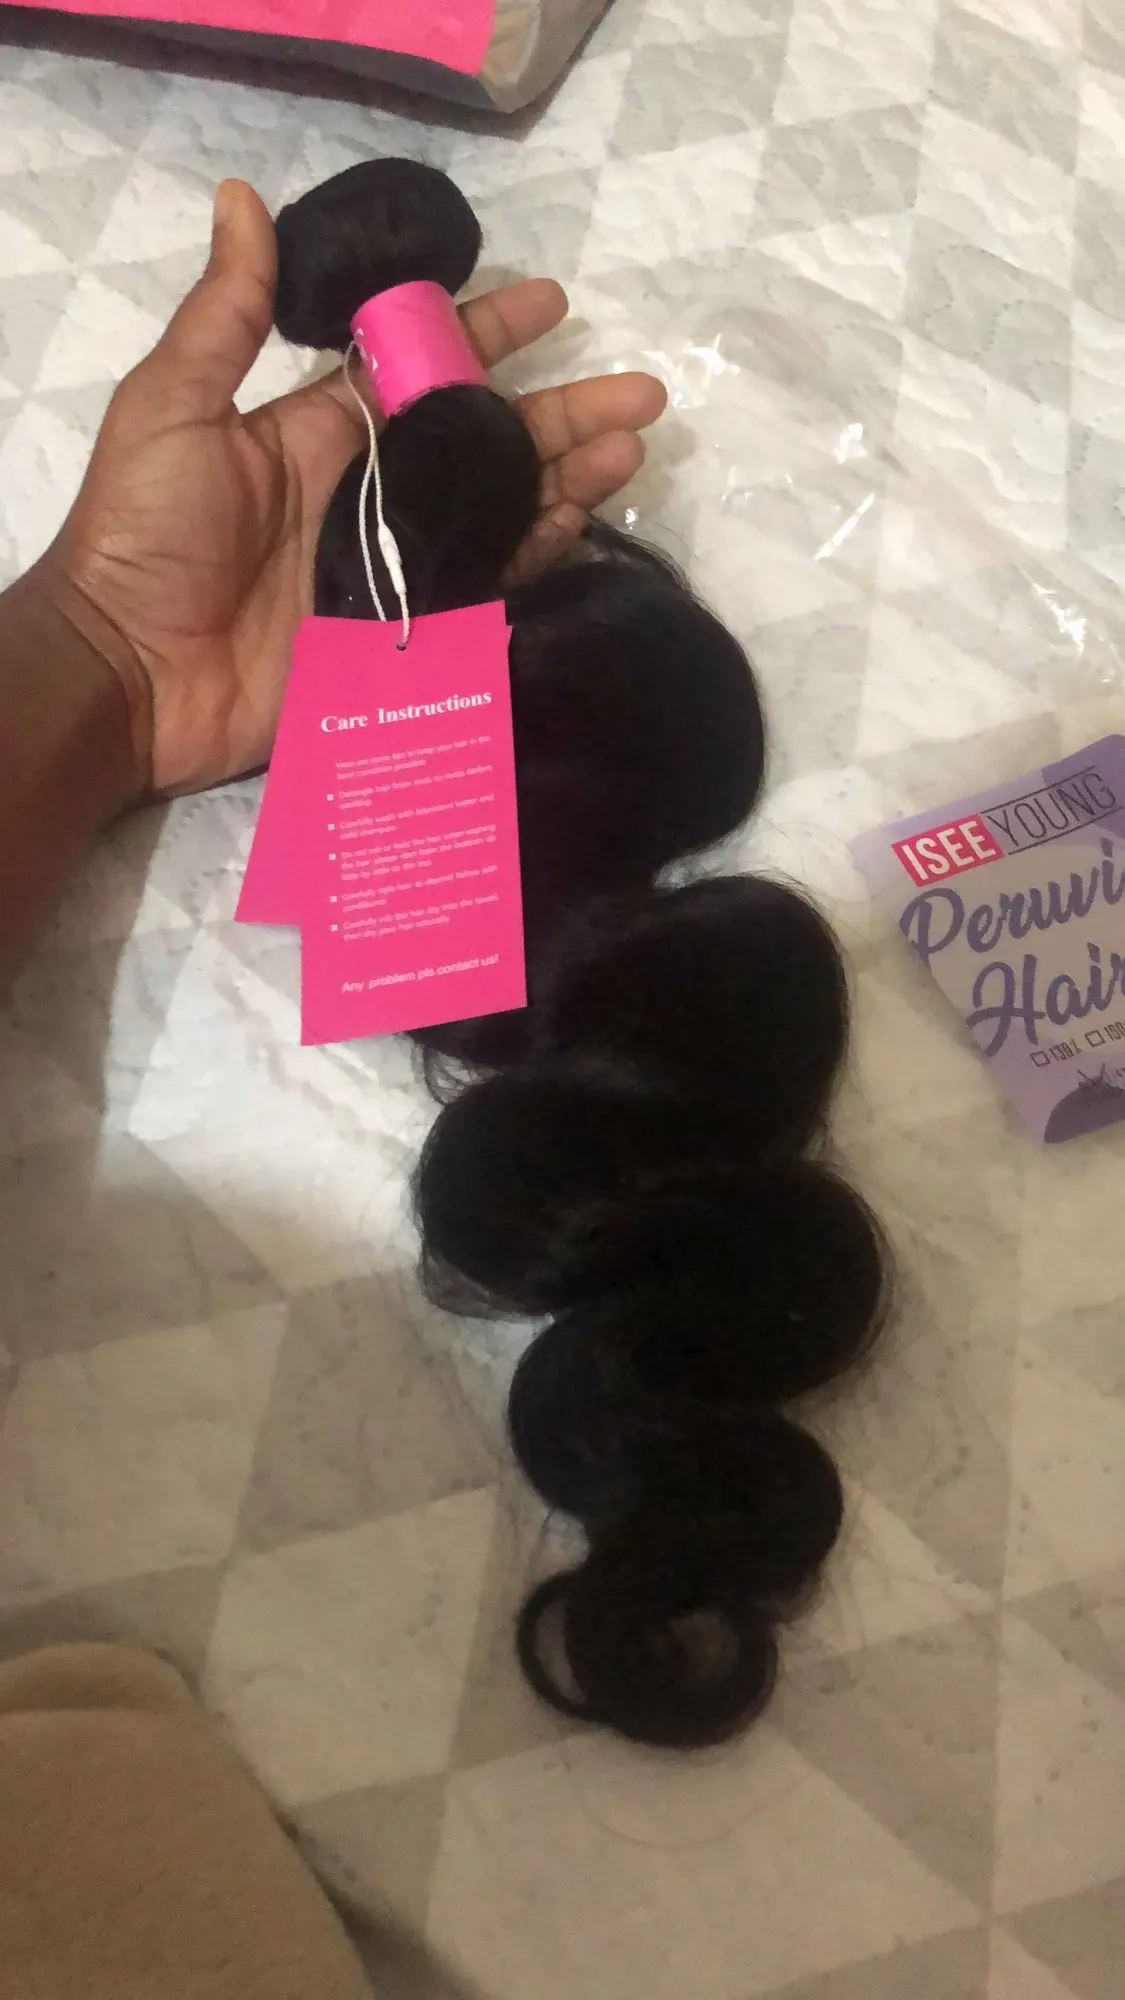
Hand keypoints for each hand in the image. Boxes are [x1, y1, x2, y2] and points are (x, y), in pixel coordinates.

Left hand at [39, 179, 665, 798]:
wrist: (133, 671)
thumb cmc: (143, 534)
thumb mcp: (172, 407)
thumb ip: (225, 315)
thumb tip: (243, 198)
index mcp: (320, 428)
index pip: (420, 366)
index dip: (485, 332)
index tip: (549, 302)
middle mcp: (369, 489)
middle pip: (483, 438)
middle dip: (562, 412)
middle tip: (640, 395)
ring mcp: (391, 563)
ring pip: (497, 509)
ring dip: (565, 479)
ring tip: (630, 452)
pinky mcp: (401, 632)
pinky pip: (481, 587)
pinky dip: (532, 555)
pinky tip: (580, 523)